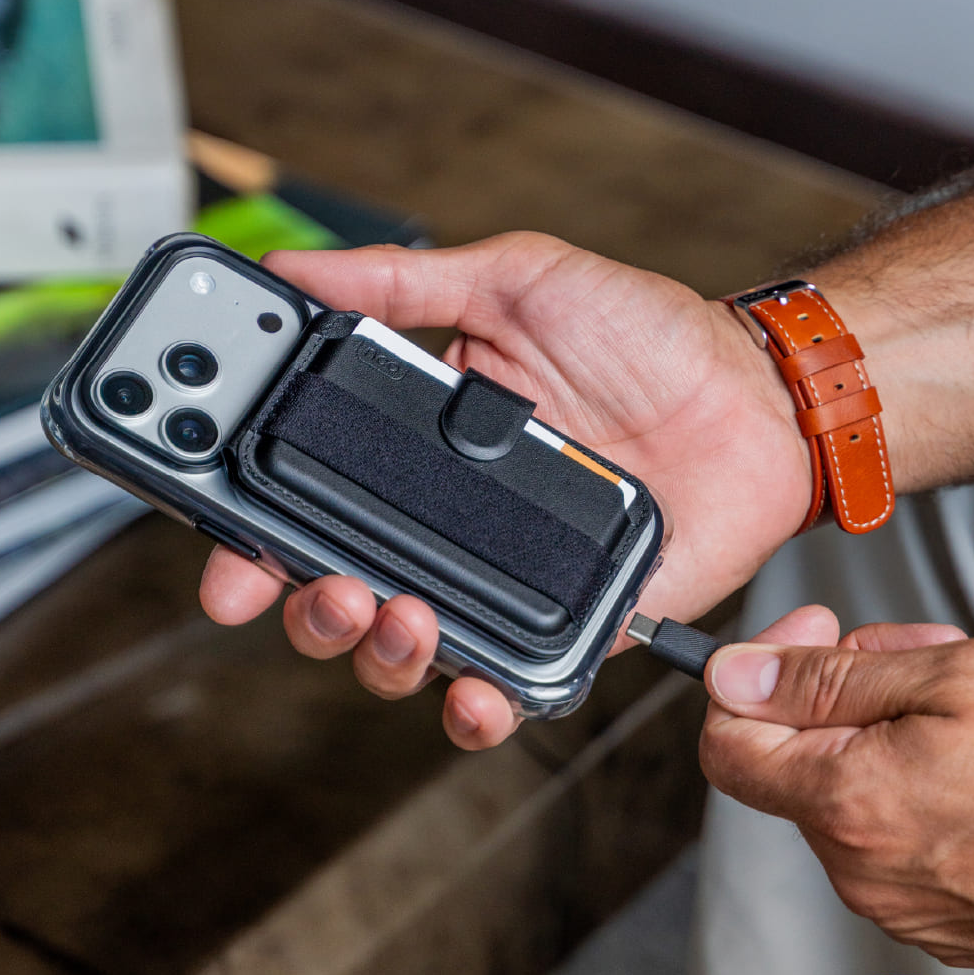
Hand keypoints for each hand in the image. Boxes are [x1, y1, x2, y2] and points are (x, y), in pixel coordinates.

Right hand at [201, 233, 811, 746]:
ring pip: (402, 648)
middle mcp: (443, 520)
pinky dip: (474, 705)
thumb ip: (404, 282)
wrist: (751, 394)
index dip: (251, 538)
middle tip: (323, 584)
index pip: (307, 502)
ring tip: (394, 614)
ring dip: (376, 653)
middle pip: (337, 591)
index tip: (222, 558)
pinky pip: (502, 681)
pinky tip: (469, 692)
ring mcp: (499, 577)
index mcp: (415, 447)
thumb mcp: (514, 281)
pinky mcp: (564, 622)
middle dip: (307, 607)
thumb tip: (295, 269)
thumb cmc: (641, 333)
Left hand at [700, 605, 973, 966]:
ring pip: (843, 779)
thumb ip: (826, 678)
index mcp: (845, 800)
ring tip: (958, 702)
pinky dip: (907, 775)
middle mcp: (855, 860)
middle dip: (838, 687)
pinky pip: (884, 825)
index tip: (803, 637)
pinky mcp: (927, 909)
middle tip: (907, 655)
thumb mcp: (949, 680)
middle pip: (793, 749)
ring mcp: (891, 893)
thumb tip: (734, 674)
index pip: (725, 740)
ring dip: (880, 724)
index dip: (752, 676)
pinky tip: (967, 753)